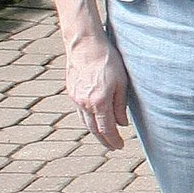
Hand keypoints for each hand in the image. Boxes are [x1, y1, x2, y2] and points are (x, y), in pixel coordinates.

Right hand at [65, 33, 129, 149]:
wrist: (85, 45)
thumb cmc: (108, 61)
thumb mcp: (121, 83)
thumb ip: (121, 105)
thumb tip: (122, 124)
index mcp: (99, 102)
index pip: (106, 129)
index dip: (113, 140)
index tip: (120, 146)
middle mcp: (84, 103)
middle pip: (94, 129)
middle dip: (104, 141)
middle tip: (113, 147)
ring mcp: (76, 98)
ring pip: (85, 122)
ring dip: (95, 132)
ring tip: (105, 138)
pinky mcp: (71, 92)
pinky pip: (79, 112)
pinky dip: (87, 120)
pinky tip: (94, 121)